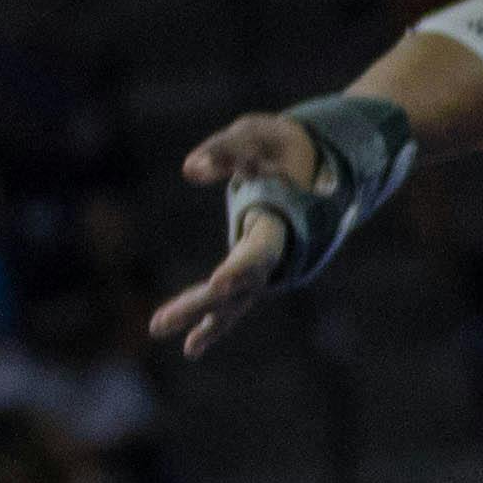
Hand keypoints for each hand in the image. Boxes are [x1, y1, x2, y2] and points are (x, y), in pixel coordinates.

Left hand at [152, 111, 321, 358]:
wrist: (323, 167)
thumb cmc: (287, 147)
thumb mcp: (259, 134)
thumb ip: (225, 148)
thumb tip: (188, 170)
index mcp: (282, 219)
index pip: (259, 250)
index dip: (240, 268)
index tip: (217, 286)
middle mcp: (279, 253)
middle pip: (238, 286)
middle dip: (199, 306)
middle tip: (158, 324)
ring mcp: (270, 267)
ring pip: (234, 301)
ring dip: (201, 321)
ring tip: (172, 340)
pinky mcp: (256, 271)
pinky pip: (235, 303)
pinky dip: (213, 322)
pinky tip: (191, 348)